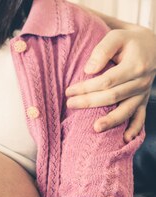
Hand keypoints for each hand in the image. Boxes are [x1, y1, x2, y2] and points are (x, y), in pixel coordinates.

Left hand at [66, 26, 155, 141]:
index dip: (87, 87)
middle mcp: (141, 81)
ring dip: (111, 121)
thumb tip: (88, 70)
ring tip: (95, 128)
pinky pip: (140, 117)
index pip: (107, 81)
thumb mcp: (117, 36)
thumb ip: (102, 49)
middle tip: (70, 104)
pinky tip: (125, 140)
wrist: (153, 45)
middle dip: (90, 102)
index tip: (69, 90)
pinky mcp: (143, 100)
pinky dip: (134, 129)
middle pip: (113, 96)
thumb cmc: (129, 41)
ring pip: (126, 110)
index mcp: (135, 65)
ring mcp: (143, 93)